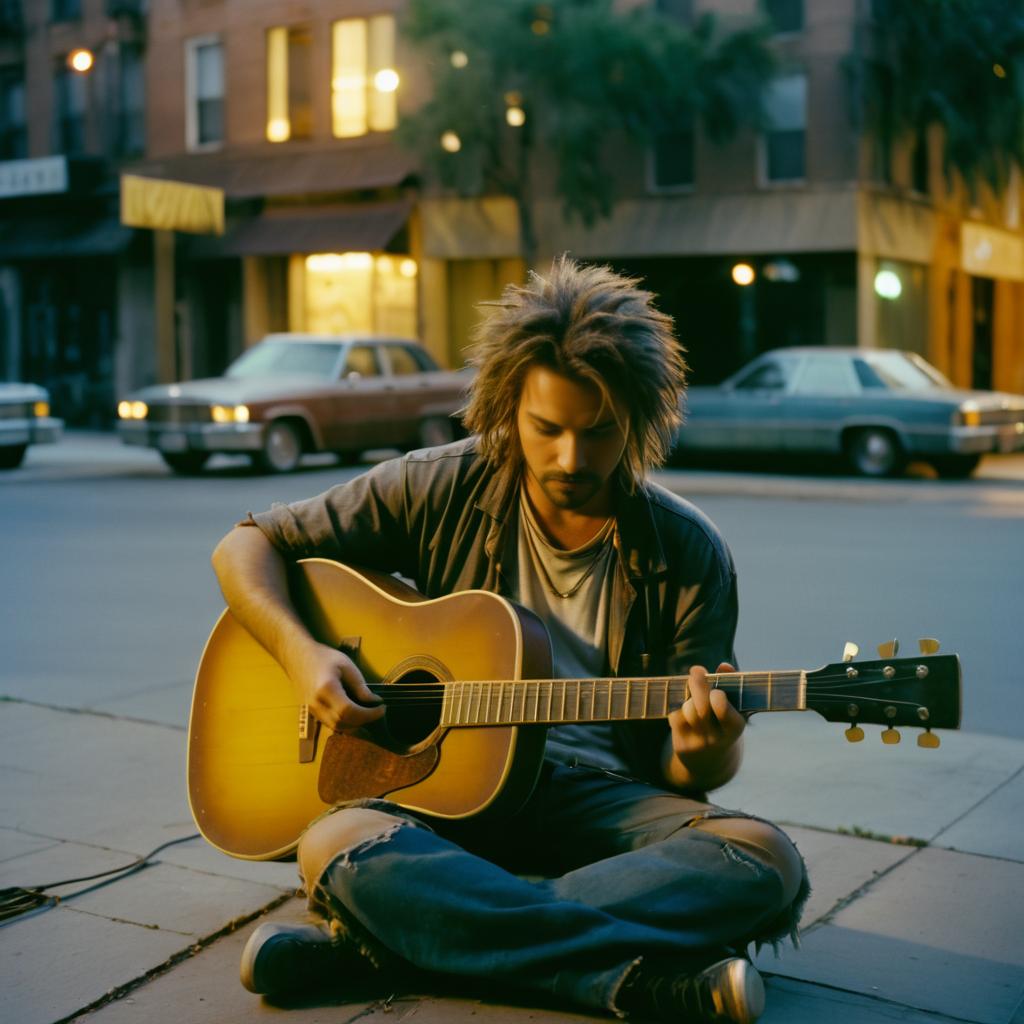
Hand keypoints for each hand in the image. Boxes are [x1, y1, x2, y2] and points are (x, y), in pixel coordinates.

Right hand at [283, 639, 384, 732]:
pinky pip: (330, 725)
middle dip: (364, 721)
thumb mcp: (346, 666)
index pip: (349, 711)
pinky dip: (345, 723)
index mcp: (326, 689)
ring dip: (355, 725)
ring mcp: (312, 710)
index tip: (382, 708)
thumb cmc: (323, 657)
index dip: (368, 714)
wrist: (297, 657)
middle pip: (343, 723)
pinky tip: (355, 715)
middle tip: (377, 712)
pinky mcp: (312, 713)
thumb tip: (374, 702)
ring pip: (336, 728)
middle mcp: (317, 704)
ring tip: (368, 714)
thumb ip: (360, 686)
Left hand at [666, 662, 745, 787]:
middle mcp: (717, 738)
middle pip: (701, 708)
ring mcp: (698, 743)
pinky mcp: (682, 745)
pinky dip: (678, 706)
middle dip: (698, 685)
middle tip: (697, 670)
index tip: (716, 690)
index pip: (724, 710)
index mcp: (735, 728)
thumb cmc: (724, 724)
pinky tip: (684, 706)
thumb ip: (732, 684)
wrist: (710, 762)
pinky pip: (675, 716)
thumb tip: (724, 665)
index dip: (717, 696)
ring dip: (689, 697)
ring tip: (694, 695)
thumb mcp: (734, 708)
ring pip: (687, 710)